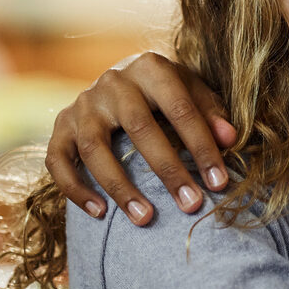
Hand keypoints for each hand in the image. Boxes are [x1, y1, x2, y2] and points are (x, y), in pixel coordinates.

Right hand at [46, 53, 236, 224]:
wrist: (121, 80)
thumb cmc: (167, 92)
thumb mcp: (193, 91)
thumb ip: (212, 113)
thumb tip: (230, 139)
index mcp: (152, 69)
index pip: (181, 110)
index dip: (201, 147)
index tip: (219, 183)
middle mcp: (113, 83)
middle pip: (140, 130)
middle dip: (168, 170)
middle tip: (190, 204)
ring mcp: (83, 105)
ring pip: (97, 149)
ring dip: (121, 188)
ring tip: (145, 219)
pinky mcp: (61, 126)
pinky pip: (58, 161)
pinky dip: (76, 189)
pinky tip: (100, 213)